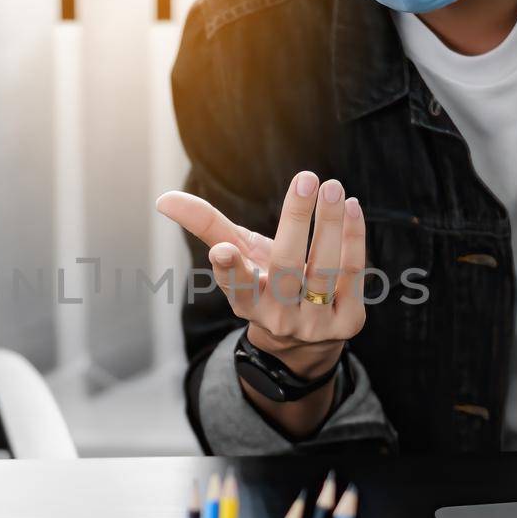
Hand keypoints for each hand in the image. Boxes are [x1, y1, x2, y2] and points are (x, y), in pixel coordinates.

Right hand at [156, 171, 367, 434]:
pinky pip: (352, 274)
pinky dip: (353, 238)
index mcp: (246, 303)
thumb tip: (163, 199)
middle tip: (305, 178)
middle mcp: (279, 317)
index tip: (223, 251)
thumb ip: (205, 226)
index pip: (236, 288)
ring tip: (333, 187)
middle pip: (286, 268)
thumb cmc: (266, 283)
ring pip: (324, 268)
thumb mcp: (237, 256)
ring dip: (330, 224)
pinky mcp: (348, 321)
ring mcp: (315, 323)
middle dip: (296, 222)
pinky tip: (352, 207)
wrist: (307, 339)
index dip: (229, 271)